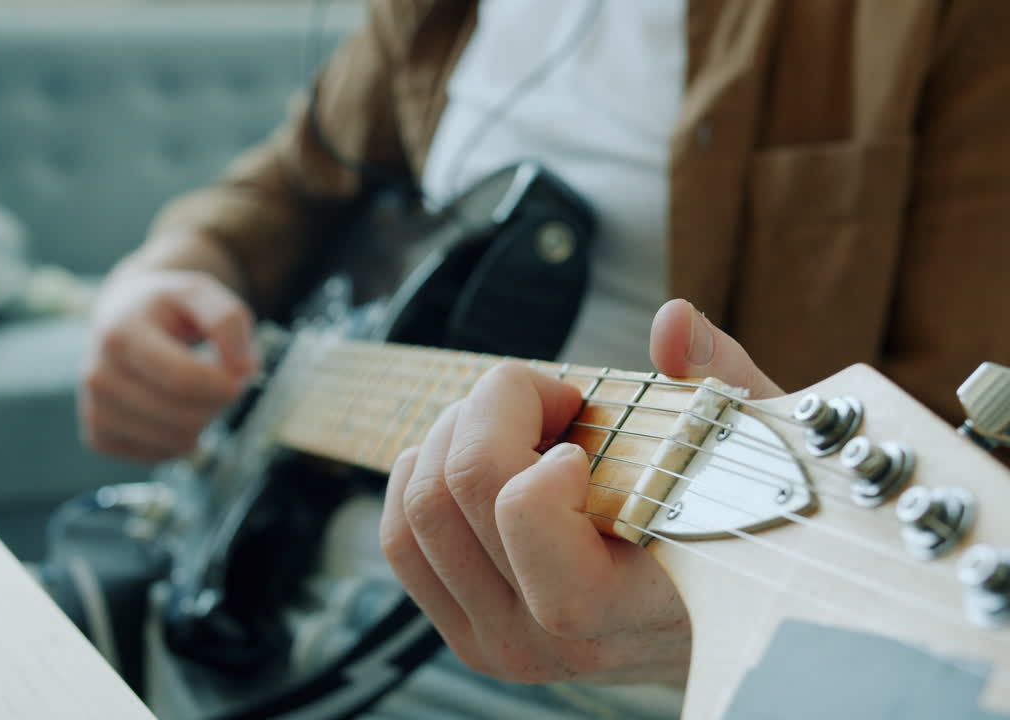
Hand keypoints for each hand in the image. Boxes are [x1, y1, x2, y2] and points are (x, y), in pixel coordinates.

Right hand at [79, 267, 257, 461]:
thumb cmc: (164, 305)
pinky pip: (160, 455)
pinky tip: (177, 409)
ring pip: (174, 441)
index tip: (240, 372)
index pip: (183, 380)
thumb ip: (228, 321)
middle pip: (182, 416)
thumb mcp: (200, 292)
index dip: (225, 384)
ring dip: (203, 421)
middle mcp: (99, 375)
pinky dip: (182, 438)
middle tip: (222, 379)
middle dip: (218, 402)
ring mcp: (95, 410)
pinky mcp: (99, 436)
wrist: (121, 314)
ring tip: (199, 391)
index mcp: (120, 335)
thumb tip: (244, 369)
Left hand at [379, 299, 782, 685]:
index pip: (525, 512)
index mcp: (631, 603)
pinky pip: (401, 539)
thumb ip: (720, 381)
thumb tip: (672, 324)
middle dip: (494, 406)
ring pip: (417, 507)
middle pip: (456, 487)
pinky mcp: (465, 633)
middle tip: (554, 402)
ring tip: (519, 430)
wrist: (712, 621)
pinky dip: (422, 475)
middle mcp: (552, 640)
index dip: (532, 441)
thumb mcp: (751, 451)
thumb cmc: (737, 528)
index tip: (583, 423)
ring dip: (454, 435)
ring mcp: (499, 643)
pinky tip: (479, 459)